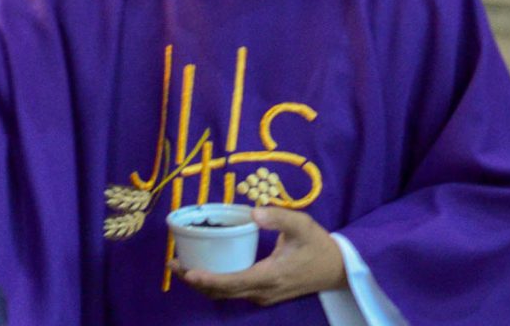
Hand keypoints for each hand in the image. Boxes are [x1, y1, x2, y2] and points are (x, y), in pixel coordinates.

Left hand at [169, 207, 346, 305]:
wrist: (336, 268)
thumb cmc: (317, 244)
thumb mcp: (302, 224)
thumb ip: (279, 218)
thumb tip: (254, 213)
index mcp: (270, 275)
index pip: (233, 282)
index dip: (209, 279)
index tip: (188, 272)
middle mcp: (262, 291)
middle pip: (222, 292)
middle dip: (196, 281)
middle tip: (173, 264)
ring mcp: (262, 296)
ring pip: (226, 294)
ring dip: (202, 284)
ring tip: (180, 267)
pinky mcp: (262, 294)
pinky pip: (233, 292)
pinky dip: (215, 284)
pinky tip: (202, 269)